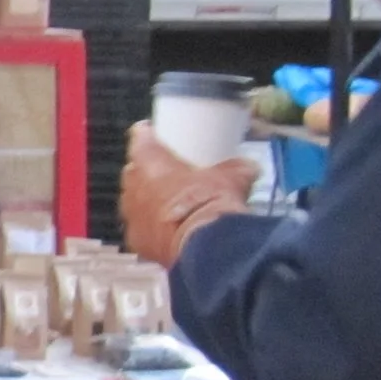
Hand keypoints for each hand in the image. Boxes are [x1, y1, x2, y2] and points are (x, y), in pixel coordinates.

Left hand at [120, 122, 256, 267]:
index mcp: (149, 162)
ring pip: (133, 201)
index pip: (140, 139)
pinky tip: (166, 229)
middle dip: (146, 171)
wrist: (205, 245)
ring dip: (147, 200)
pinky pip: (140, 228)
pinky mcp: (135, 241)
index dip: (146, 135)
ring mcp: (131, 215)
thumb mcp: (231, 177)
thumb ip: (237, 168)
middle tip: (167, 173)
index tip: (152, 133)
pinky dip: (150, 227)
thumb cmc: (211, 200)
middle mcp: (132, 186)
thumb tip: (249, 167)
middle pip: (133, 171)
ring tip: (167, 202)